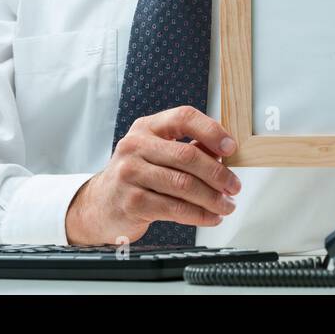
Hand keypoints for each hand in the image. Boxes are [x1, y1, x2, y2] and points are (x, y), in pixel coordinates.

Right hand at [64, 106, 241, 244]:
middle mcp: (135, 146)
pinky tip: (210, 217)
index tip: (231, 148)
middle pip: (187, 156)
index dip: (211, 130)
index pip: (183, 117)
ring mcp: (131, 174)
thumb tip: (224, 152)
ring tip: (226, 205)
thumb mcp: (157, 153)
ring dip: (213, 198)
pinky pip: (175, 209)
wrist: (100, 205)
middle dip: (218, 173)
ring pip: (184, 185)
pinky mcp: (132, 202)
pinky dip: (199, 215)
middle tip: (234, 186)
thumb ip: (187, 148)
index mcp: (146, 127)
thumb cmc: (136, 176)